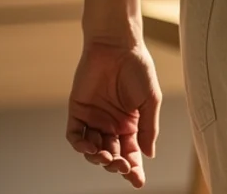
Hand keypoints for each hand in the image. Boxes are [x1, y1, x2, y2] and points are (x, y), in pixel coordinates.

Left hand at [66, 41, 161, 188]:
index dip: (135, 169)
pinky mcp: (77, 112)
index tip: (138, 182)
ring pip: (93, 150)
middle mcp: (112, 125)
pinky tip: (90, 148)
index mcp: (131, 124)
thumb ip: (148, 128)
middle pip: (113, 155)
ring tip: (106, 158)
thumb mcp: (150, 100)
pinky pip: (75, 136)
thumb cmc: (138, 68)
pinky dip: (80, 146)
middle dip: (117, 165)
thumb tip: (148, 155)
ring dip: (99, 158)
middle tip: (122, 165)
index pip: (132, 153)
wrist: (117, 46)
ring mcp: (94, 119)